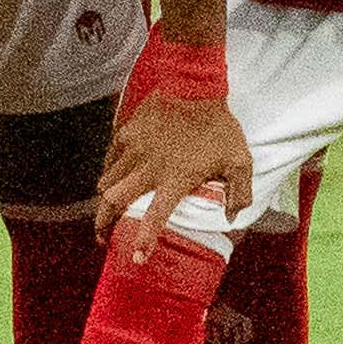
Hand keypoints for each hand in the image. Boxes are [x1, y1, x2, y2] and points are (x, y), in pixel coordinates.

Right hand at [99, 92, 251, 229]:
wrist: (194, 85)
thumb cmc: (219, 125)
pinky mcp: (126, 133)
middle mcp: (148, 169)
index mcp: (174, 179)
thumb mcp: (239, 160)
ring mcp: (134, 150)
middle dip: (103, 223)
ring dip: (104, 200)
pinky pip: (110, 159)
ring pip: (107, 182)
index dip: (143, 240)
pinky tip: (113, 177)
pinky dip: (108, 171)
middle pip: (113, 202)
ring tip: (106, 211)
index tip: (136, 258)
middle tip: (103, 238)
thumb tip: (232, 217)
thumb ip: (239, 192)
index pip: (155, 217)